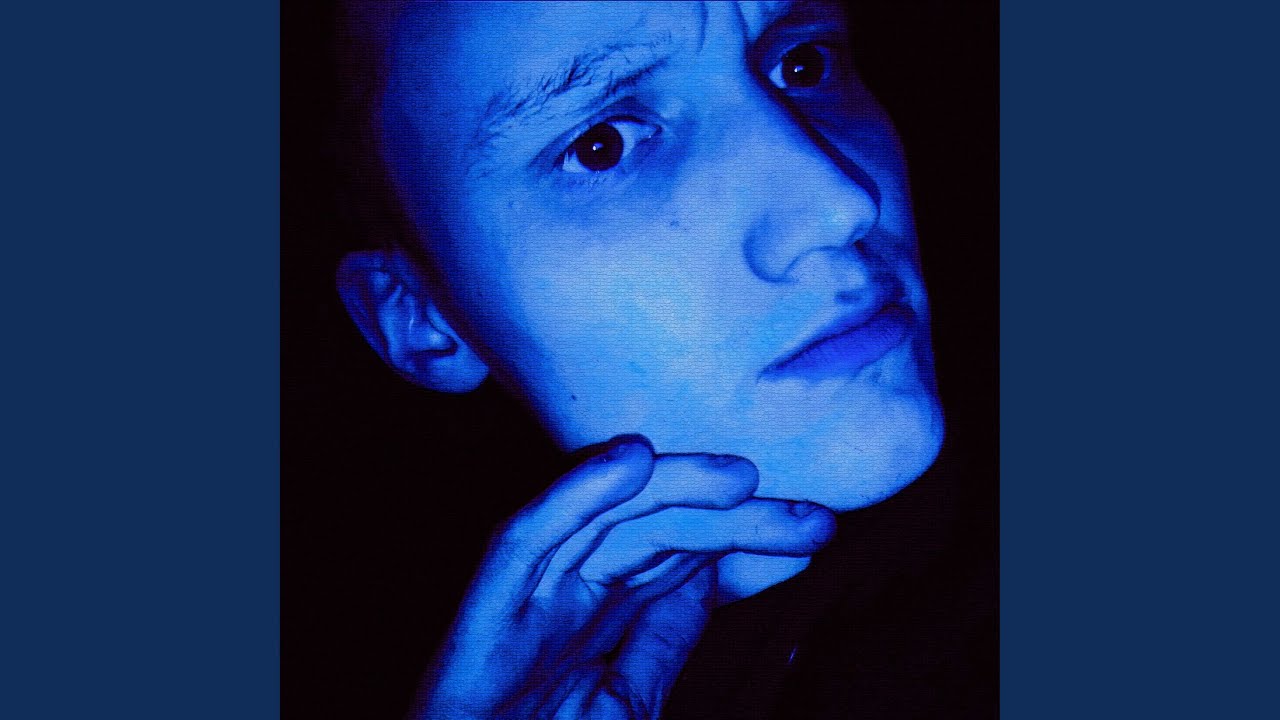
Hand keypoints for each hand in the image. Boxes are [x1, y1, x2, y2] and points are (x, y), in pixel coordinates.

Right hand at [412, 435, 834, 718]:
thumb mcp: (624, 704)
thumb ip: (663, 640)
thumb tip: (711, 577)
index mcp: (601, 618)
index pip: (682, 557)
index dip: (746, 539)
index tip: (812, 533)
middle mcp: (568, 597)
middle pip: (655, 529)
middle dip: (733, 517)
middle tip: (815, 517)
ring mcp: (527, 601)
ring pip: (603, 519)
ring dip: (674, 488)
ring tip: (743, 477)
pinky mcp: (484, 616)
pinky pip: (527, 540)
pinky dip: (574, 495)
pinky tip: (629, 460)